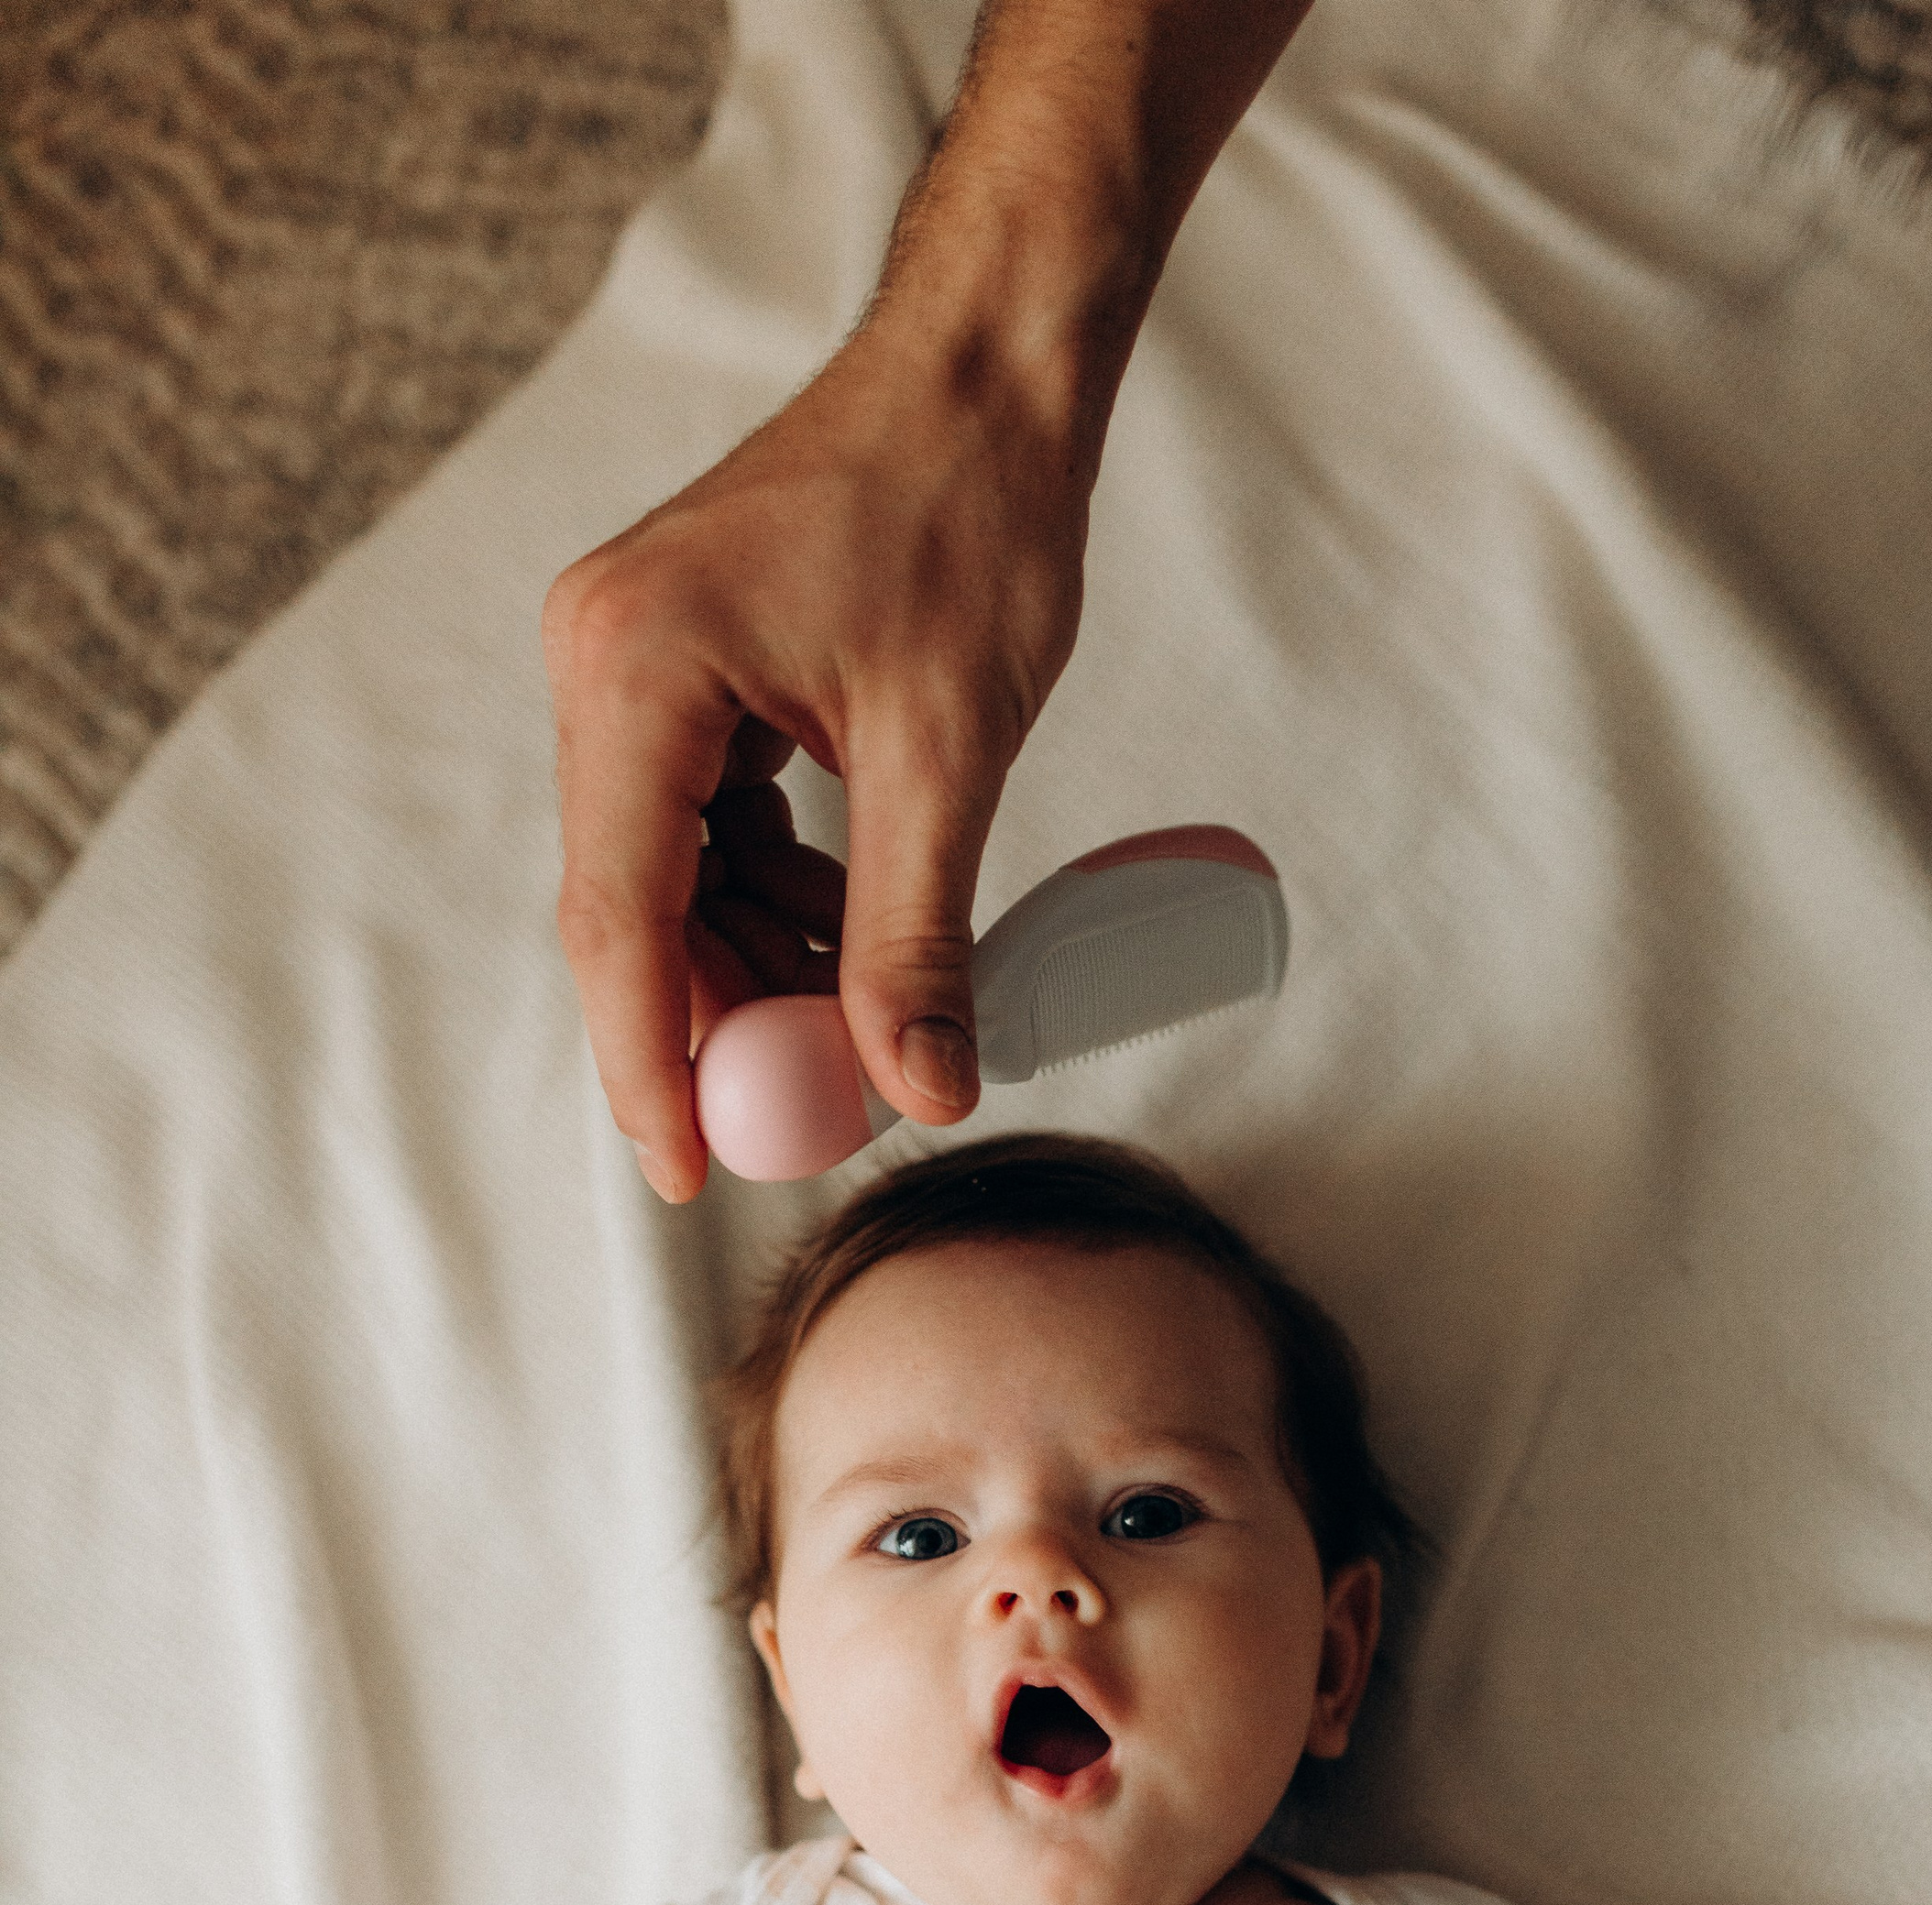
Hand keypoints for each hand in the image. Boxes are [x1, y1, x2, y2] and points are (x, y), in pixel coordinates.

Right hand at [541, 0, 1310, 1205]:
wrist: (993, 370)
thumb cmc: (971, 514)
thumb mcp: (949, 750)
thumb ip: (916, 932)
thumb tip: (914, 1090)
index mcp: (635, 666)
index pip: (619, 916)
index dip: (652, 1064)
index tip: (693, 1174)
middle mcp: (603, 660)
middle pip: (632, 905)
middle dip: (719, 1022)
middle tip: (808, 1121)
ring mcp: (634, 663)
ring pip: (672, 876)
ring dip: (759, 964)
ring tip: (864, 1022)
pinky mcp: (683, 670)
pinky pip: (704, 825)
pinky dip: (772, 895)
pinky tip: (853, 932)